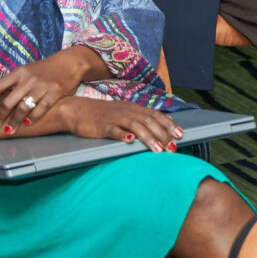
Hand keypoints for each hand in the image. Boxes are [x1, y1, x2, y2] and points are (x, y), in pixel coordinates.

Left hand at [0, 47, 100, 130]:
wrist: (68, 63)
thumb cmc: (42, 70)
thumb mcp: (22, 71)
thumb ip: (5, 82)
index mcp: (19, 72)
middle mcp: (29, 79)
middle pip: (8, 101)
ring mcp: (42, 86)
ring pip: (23, 108)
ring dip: (14, 122)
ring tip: (9, 131)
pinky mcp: (55, 92)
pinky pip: (41, 109)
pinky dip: (32, 118)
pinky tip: (27, 124)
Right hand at [56, 96, 184, 150]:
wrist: (76, 110)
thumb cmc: (102, 114)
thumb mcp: (123, 113)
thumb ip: (140, 118)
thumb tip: (160, 126)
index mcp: (132, 108)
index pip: (155, 114)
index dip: (168, 124)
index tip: (180, 134)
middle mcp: (126, 111)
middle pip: (148, 121)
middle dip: (163, 134)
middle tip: (173, 147)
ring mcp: (114, 118)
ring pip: (135, 126)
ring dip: (148, 137)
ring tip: (158, 149)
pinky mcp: (102, 126)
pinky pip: (114, 130)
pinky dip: (123, 135)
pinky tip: (130, 141)